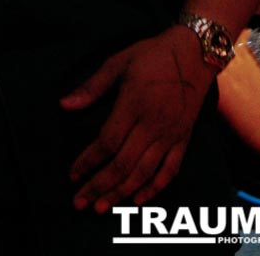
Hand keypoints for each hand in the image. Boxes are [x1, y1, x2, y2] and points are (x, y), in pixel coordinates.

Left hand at [59, 28, 214, 213]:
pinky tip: (138, 200)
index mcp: (133, 103)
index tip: (72, 175)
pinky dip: (154, 188)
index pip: (107, 142)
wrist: (195, 53)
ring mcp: (170, 134)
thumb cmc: (152, 55)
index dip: (87, 161)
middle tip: (79, 203)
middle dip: (99, 186)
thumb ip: (92, 87)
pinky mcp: (184, 138)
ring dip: (121, 193)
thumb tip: (64, 105)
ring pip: (144, 172)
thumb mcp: (118, 62)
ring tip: (101, 207)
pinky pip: (170, 170)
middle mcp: (152, 124)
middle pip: (123, 164)